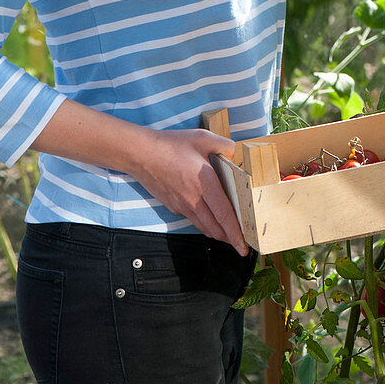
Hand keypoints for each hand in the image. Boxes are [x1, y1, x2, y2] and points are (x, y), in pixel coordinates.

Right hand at [134, 128, 249, 255]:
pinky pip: (193, 219)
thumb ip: (225, 145)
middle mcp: (194, 199)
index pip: (224, 214)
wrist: (140, 154)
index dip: (236, 232)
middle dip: (230, 239)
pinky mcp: (174, 206)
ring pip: (204, 227)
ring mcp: (182, 205)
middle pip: (216, 228)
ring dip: (218, 233)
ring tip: (229, 235)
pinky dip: (204, 223)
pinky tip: (209, 218)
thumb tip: (235, 156)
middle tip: (242, 243)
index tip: (244, 246)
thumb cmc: (170, 145)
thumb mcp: (202, 137)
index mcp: (205, 182)